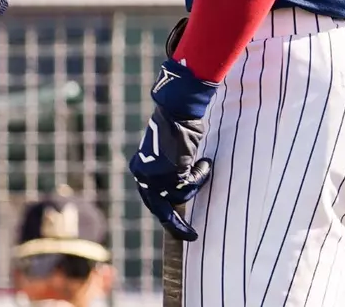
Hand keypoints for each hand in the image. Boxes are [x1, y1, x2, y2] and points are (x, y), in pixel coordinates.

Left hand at [129, 59, 216, 239]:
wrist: (177, 109)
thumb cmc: (177, 127)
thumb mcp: (167, 155)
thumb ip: (167, 173)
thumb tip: (178, 193)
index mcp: (139, 170)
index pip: (151, 200)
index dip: (165, 214)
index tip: (177, 227)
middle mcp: (143, 175)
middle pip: (160, 210)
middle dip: (176, 225)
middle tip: (191, 235)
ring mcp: (156, 175)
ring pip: (181, 195)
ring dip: (196, 183)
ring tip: (203, 164)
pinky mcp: (170, 172)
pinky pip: (191, 184)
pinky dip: (201, 175)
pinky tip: (205, 162)